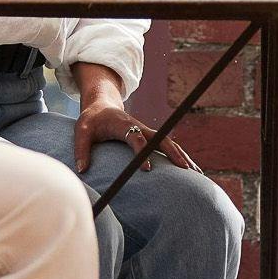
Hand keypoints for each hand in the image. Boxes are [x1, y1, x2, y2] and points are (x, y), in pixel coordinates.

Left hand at [72, 96, 195, 173]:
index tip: (147, 169)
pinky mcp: (150, 137)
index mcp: (123, 125)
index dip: (142, 152)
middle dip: (174, 153)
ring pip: (169, 142)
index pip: (136, 138)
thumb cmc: (91, 120)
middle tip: (185, 169)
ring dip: (182, 156)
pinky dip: (179, 156)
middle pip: (161, 138)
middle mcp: (139, 127)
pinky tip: (190, 170)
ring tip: (196, 173)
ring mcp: (147, 131)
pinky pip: (168, 146)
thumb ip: (81, 149)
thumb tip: (82, 170)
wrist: (102, 105)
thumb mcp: (81, 131)